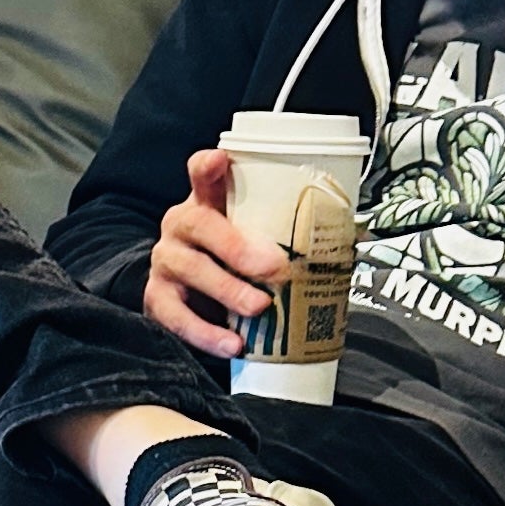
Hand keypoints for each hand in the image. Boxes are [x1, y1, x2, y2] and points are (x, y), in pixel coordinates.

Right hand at [144, 149, 289, 357]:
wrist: (188, 293)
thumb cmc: (229, 258)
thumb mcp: (250, 236)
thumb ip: (281, 229)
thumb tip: (347, 234)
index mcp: (203, 203)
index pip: (200, 174)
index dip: (207, 167)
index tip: (219, 161)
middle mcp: (179, 226)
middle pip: (199, 225)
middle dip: (237, 247)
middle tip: (275, 268)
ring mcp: (165, 262)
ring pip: (190, 270)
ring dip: (227, 290)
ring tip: (259, 308)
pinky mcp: (157, 299)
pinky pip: (177, 317)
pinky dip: (206, 333)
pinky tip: (233, 344)